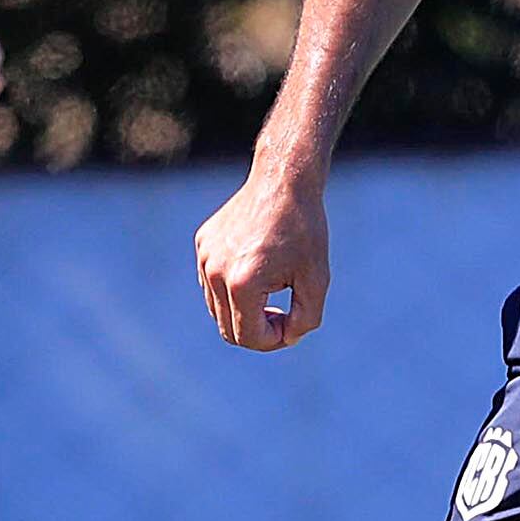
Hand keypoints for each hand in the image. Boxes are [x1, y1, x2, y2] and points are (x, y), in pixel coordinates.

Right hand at [194, 169, 329, 351]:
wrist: (284, 180)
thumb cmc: (305, 230)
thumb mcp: (317, 279)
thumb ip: (306, 319)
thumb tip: (287, 339)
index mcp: (243, 283)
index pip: (249, 337)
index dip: (274, 340)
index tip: (293, 323)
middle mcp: (216, 272)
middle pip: (229, 330)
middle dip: (258, 331)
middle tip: (283, 315)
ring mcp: (205, 258)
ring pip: (218, 309)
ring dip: (244, 310)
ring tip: (272, 291)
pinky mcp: (203, 245)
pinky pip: (212, 284)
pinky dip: (232, 288)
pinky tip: (257, 268)